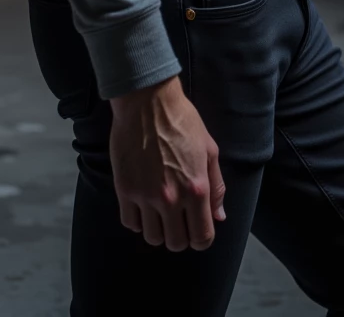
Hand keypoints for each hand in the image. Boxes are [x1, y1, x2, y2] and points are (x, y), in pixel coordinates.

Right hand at [110, 74, 225, 250]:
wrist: (148, 101)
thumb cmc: (183, 121)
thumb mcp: (209, 150)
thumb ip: (216, 187)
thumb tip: (219, 217)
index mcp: (196, 188)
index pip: (202, 237)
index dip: (202, 238)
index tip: (197, 229)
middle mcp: (171, 198)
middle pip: (176, 244)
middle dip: (180, 236)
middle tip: (178, 220)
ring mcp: (146, 196)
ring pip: (152, 238)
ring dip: (158, 229)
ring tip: (159, 212)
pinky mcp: (124, 190)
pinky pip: (130, 223)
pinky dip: (138, 220)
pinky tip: (143, 205)